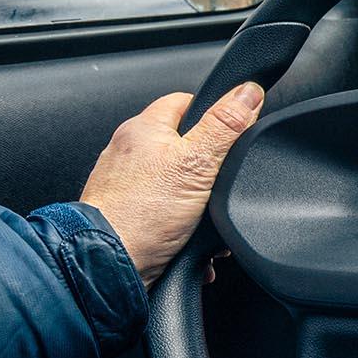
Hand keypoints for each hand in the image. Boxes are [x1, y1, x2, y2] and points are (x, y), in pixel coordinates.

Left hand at [79, 84, 263, 287]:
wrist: (109, 265)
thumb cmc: (141, 214)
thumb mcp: (197, 163)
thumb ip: (225, 125)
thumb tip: (247, 92)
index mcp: (143, 128)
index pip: (186, 101)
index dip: (214, 114)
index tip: (231, 132)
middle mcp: (128, 152)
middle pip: (183, 145)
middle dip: (208, 167)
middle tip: (218, 183)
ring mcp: (125, 184)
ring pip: (175, 182)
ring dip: (196, 201)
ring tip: (205, 217)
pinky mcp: (126, 213)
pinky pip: (163, 210)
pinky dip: (180, 224)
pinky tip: (190, 236)